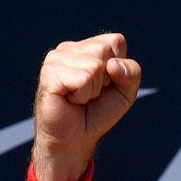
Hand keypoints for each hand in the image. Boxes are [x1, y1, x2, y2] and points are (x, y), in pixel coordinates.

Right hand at [32, 33, 141, 180]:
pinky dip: (83, 95)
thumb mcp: (125, 93)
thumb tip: (112, 64)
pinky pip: (83, 79)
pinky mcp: (49, 73)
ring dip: (93, 90)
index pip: (116, 41)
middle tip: (91, 93)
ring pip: (95, 66)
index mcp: (87, 47)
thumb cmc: (97, 113)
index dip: (119, 69)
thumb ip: (131, 73)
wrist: (75, 138)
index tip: (106, 84)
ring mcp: (56, 59)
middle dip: (106, 79)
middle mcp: (69, 48)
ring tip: (80, 97)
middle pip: (105, 51)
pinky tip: (70, 100)